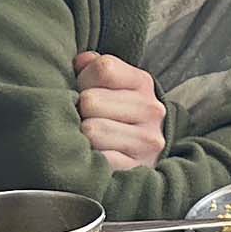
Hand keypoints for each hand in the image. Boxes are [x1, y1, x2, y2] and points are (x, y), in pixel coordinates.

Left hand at [74, 51, 166, 170]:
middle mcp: (151, 110)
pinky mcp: (137, 168)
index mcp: (142, 82)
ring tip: (88, 138)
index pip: (103, 68)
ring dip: (81, 136)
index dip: (83, 79)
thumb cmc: (115, 113)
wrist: (142, 154)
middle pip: (90, 101)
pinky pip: (98, 160)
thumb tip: (79, 62)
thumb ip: (92, 66)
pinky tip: (94, 156)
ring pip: (91, 130)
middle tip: (84, 118)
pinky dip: (90, 159)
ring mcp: (147, 141)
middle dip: (79, 110)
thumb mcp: (110, 85)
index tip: (84, 91)